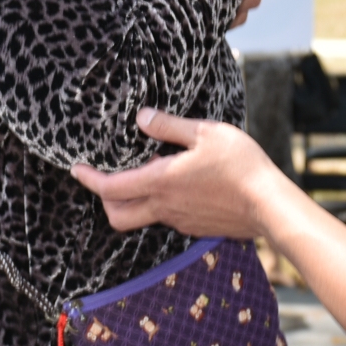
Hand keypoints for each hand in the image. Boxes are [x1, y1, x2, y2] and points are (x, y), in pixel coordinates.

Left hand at [71, 108, 284, 237]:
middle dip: (105, 200)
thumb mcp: (205, 132)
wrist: (269, 205)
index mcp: (161, 182)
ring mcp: (181, 221)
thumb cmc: (240, 165)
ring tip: (147, 175)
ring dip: (134, 200)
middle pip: (118, 215)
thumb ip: (169, 125)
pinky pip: (167, 218)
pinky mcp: (196, 228)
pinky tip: (177, 186)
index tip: (76, 169)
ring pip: (143, 217)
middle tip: (104, 180)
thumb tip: (141, 117)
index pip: (111, 188)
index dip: (90, 179)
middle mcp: (165, 207)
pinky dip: (159, 204)